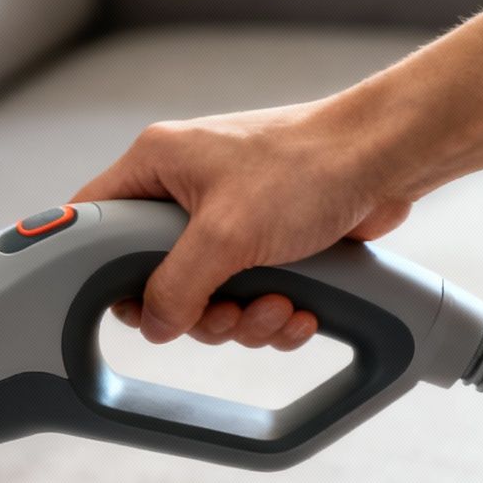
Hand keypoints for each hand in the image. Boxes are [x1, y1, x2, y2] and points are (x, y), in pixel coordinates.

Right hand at [71, 100, 413, 347]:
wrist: (390, 157)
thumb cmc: (310, 165)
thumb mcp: (226, 234)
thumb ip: (176, 286)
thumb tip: (155, 325)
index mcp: (155, 165)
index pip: (92, 221)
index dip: (99, 268)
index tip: (131, 301)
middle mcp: (181, 190)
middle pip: (152, 276)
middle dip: (197, 310)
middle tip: (226, 313)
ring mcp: (223, 216)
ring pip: (203, 294)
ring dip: (241, 318)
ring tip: (279, 309)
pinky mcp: (261, 239)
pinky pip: (244, 295)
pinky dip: (270, 313)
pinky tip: (300, 310)